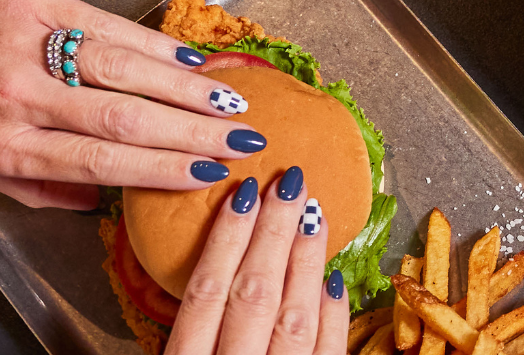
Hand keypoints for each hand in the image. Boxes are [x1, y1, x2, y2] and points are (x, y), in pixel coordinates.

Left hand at [0, 0, 269, 209]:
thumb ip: (36, 184)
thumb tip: (97, 202)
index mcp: (7, 145)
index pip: (101, 162)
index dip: (163, 168)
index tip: (209, 174)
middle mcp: (22, 100)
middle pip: (125, 118)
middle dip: (194, 132)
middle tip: (242, 139)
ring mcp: (32, 48)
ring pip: (125, 70)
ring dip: (187, 88)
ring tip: (231, 101)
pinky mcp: (38, 2)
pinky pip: (108, 26)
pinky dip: (156, 45)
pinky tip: (190, 60)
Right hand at [170, 173, 348, 354]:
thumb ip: (190, 333)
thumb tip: (213, 271)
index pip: (206, 291)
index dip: (227, 238)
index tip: (245, 192)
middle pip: (254, 292)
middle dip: (273, 232)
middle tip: (290, 184)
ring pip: (294, 317)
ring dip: (305, 261)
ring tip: (314, 215)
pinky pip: (326, 351)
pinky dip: (331, 314)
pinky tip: (334, 278)